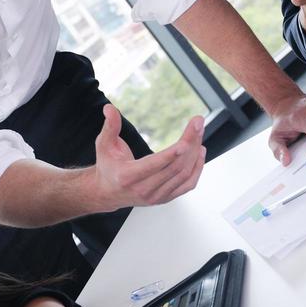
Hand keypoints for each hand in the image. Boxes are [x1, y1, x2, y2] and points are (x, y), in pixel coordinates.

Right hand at [90, 106, 205, 209]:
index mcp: (128, 176)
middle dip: (190, 143)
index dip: (172, 154)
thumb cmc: (108, 166)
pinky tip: (200, 152)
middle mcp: (144, 190)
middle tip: (198, 123)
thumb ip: (109, 126)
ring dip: (196, 153)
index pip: (154, 165)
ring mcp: (156, 196)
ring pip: (183, 175)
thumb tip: (109, 108)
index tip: (186, 141)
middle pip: (174, 167)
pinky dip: (197, 168)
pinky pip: (187, 185)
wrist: (108, 192)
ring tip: (199, 132)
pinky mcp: (166, 198)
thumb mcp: (104, 145)